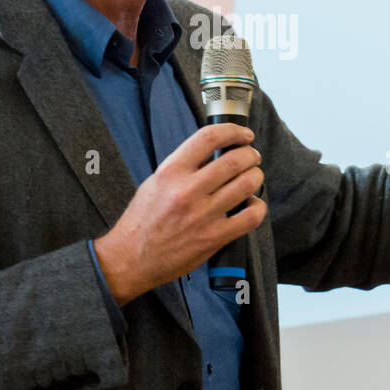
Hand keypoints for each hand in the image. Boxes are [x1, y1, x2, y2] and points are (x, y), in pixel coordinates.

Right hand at [93, 123, 266, 305]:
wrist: (131, 258)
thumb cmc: (142, 221)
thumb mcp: (155, 182)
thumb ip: (183, 167)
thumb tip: (213, 153)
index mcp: (171, 172)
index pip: (208, 138)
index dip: (233, 131)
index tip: (243, 134)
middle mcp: (187, 191)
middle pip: (234, 160)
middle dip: (250, 154)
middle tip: (251, 156)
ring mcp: (202, 215)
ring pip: (247, 184)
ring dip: (256, 176)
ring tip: (253, 176)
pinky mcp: (214, 237)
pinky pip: (250, 217)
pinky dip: (258, 206)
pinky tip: (252, 204)